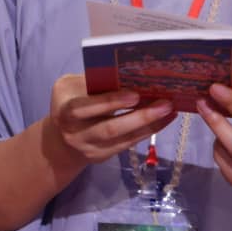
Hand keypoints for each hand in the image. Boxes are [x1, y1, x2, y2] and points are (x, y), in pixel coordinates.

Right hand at [45, 74, 174, 168]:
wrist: (60, 140)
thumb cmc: (68, 103)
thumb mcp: (69, 87)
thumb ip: (91, 82)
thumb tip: (126, 74)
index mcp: (65, 112)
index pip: (85, 109)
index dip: (110, 102)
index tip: (135, 94)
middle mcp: (77, 134)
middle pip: (110, 129)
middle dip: (140, 117)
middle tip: (165, 103)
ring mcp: (92, 149)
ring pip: (124, 139)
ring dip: (151, 125)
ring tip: (170, 110)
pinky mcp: (105, 156)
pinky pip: (129, 143)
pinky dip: (149, 131)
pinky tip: (164, 120)